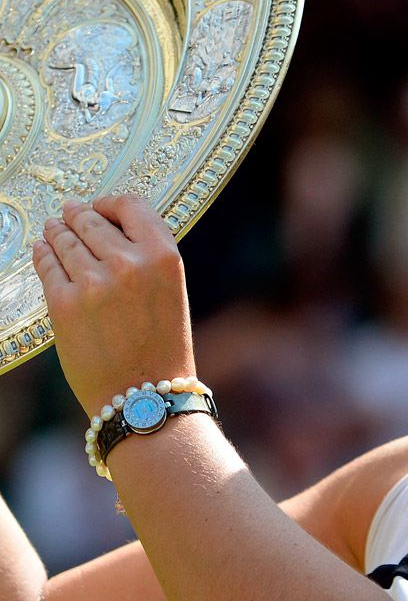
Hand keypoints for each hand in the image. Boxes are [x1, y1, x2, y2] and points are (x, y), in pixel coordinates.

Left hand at [33, 196, 196, 417]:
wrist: (144, 398)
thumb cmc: (162, 348)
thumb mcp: (171, 292)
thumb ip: (146, 257)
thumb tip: (108, 227)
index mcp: (164, 257)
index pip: (131, 206)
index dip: (111, 203)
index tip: (100, 207)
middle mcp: (129, 263)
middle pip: (92, 220)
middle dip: (77, 215)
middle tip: (69, 214)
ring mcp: (93, 283)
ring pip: (65, 240)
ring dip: (57, 231)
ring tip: (53, 229)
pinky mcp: (64, 303)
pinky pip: (47, 266)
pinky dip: (43, 254)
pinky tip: (43, 250)